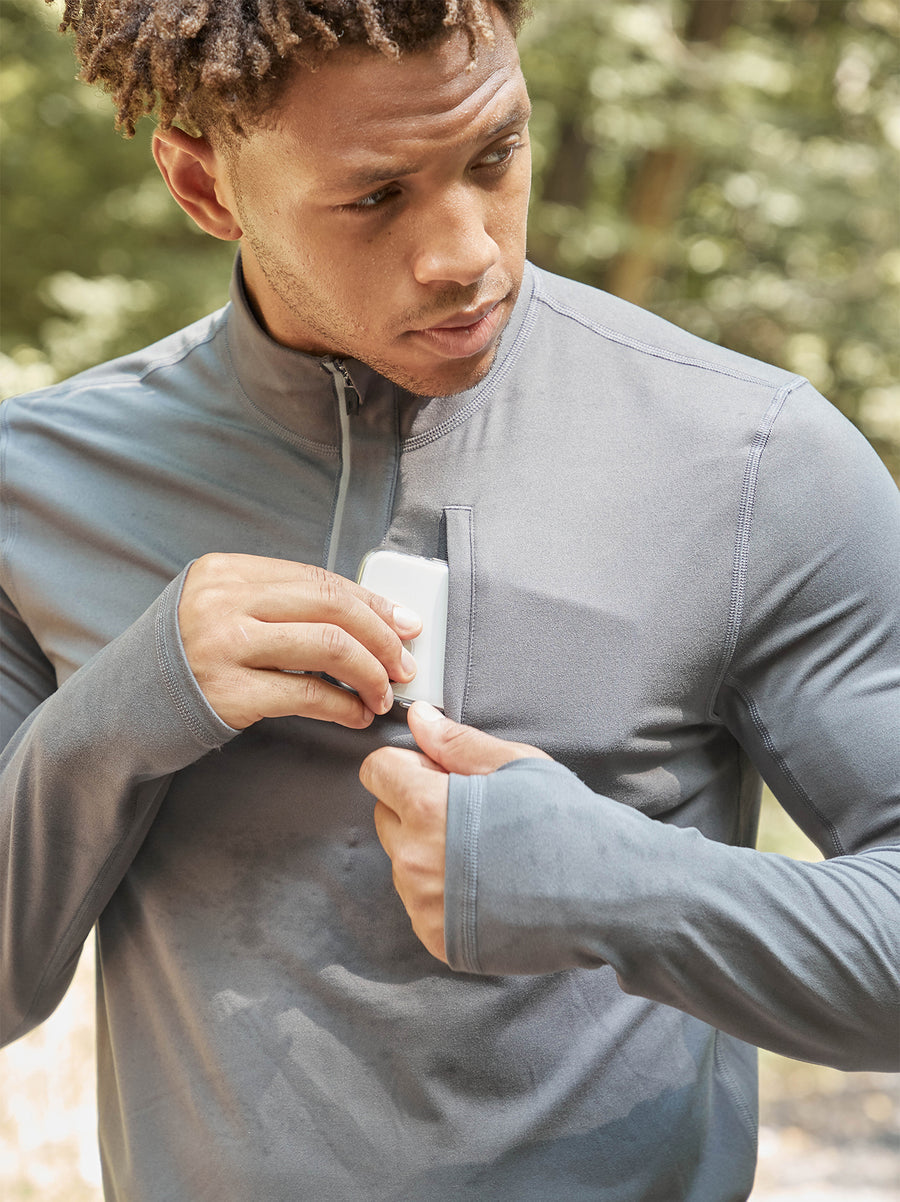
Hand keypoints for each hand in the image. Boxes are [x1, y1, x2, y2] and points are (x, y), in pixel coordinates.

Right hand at [178, 553, 421, 728]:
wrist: (124, 709)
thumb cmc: (188, 659)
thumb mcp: (226, 612)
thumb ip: (283, 606)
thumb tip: (371, 617)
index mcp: (228, 571)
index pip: (320, 579)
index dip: (372, 602)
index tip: (405, 624)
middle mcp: (225, 601)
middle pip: (332, 607)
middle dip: (381, 637)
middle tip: (403, 665)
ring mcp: (224, 645)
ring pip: (328, 647)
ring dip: (370, 674)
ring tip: (383, 695)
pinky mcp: (228, 693)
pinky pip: (306, 695)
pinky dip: (343, 706)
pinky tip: (355, 715)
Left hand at [360, 702, 549, 961]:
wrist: (606, 895)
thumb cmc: (565, 823)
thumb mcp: (516, 766)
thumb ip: (457, 743)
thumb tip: (418, 719)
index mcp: (428, 807)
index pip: (377, 771)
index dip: (407, 765)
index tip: (436, 773)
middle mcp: (415, 859)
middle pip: (385, 816)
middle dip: (414, 807)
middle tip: (470, 812)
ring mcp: (424, 904)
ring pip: (402, 862)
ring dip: (428, 852)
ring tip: (485, 853)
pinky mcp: (438, 939)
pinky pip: (420, 904)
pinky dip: (443, 894)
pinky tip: (486, 887)